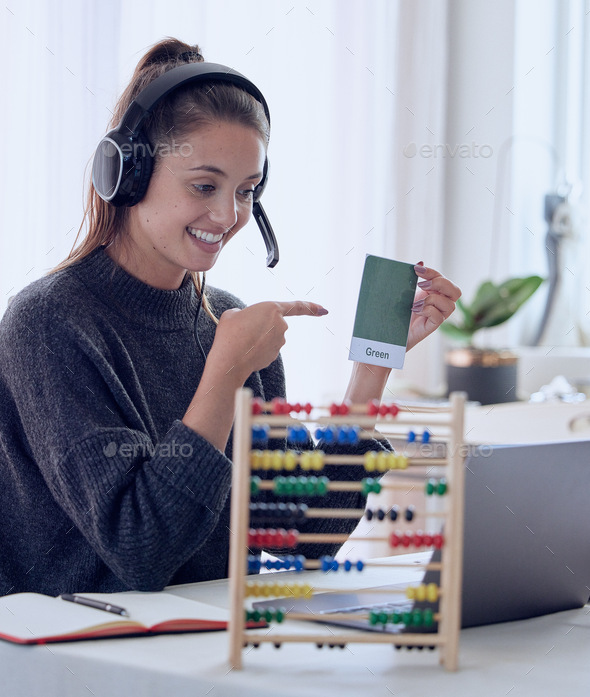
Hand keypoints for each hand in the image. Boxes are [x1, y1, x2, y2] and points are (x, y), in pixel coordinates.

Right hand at [209, 300, 327, 381]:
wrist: (230, 359)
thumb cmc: (230, 333)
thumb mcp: (233, 314)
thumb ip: (245, 314)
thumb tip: (247, 322)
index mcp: (272, 309)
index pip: (297, 306)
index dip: (311, 307)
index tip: (323, 310)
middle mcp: (281, 325)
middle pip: (274, 323)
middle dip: (261, 326)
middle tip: (243, 330)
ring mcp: (279, 342)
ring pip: (269, 337)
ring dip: (258, 338)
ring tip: (241, 341)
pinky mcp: (275, 355)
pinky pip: (266, 348)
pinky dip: (257, 349)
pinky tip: (245, 350)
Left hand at [407, 264, 460, 350]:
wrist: (393, 330)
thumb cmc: (401, 310)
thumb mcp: (407, 291)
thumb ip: (414, 278)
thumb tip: (421, 262)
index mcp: (436, 292)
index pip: (442, 279)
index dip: (432, 272)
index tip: (416, 269)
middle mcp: (441, 303)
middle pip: (456, 291)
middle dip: (440, 284)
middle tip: (421, 284)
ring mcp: (439, 315)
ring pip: (450, 305)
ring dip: (432, 300)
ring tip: (415, 303)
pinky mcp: (433, 326)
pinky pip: (439, 317)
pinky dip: (428, 310)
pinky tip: (416, 310)